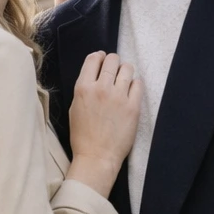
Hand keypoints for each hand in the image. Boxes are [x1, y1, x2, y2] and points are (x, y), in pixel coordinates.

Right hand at [67, 51, 141, 198]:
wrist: (97, 157)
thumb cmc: (82, 136)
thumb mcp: (74, 108)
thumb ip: (84, 89)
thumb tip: (94, 76)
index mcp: (83, 88)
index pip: (93, 59)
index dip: (99, 56)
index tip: (102, 60)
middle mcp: (101, 88)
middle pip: (112, 60)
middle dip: (113, 62)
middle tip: (114, 70)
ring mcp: (118, 97)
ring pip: (127, 68)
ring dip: (125, 71)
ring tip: (124, 79)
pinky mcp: (133, 106)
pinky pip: (138, 84)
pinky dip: (135, 84)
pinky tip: (131, 91)